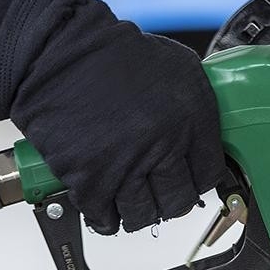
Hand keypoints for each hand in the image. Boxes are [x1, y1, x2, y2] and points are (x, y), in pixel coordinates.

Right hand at [4, 16, 224, 233]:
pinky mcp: (88, 178)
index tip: (189, 179)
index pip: (209, 174)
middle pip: (179, 201)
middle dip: (171, 200)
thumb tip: (206, 136)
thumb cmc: (114, 55)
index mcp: (191, 118)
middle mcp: (162, 145)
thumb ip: (197, 105)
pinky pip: (104, 218)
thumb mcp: (179, 68)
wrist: (60, 51)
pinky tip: (106, 207)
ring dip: (139, 212)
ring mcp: (125, 165)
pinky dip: (106, 218)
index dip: (198, 179)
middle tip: (161, 193)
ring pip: (144, 215)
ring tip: (132, 200)